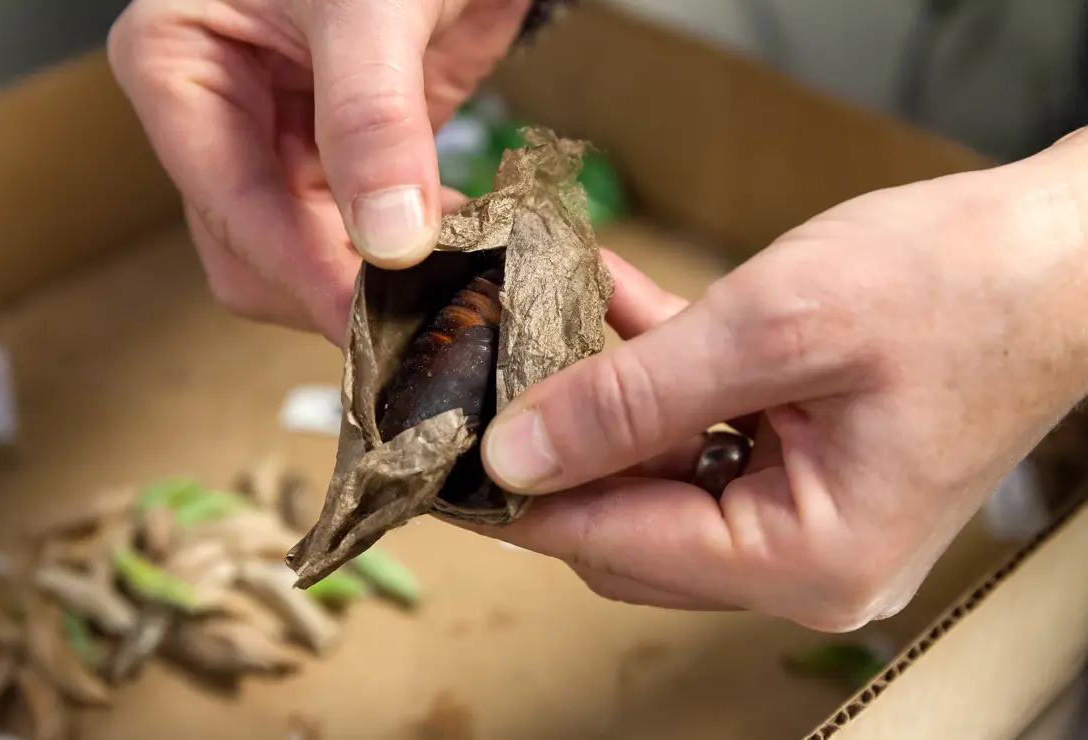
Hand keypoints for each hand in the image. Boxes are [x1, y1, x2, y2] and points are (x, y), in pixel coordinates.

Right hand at [107, 0, 531, 343]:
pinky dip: (423, 256)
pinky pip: (372, 236)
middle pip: (259, 252)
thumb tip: (388, 236)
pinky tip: (474, 262)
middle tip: (421, 322)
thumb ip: (371, 116)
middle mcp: (220, 120)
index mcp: (178, 68)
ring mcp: (284, 145)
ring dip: (385, 286)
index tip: (367, 319)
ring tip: (459, 297)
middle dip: (337, 290)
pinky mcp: (348, 161)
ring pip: (316, 258)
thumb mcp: (366, 6)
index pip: (228, 205)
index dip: (300, 269)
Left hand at [472, 132, 1087, 631]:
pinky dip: (655, 388)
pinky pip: (701, 444)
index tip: (444, 451)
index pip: (615, 545)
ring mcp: (806, 522)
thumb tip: (520, 454)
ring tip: (546, 329)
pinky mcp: (808, 473)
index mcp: (804, 556)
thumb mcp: (774, 327)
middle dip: (558, 449)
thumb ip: (634, 396)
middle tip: (490, 375)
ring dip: (602, 408)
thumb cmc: (955, 286)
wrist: (1060, 255)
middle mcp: (803, 563)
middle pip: (629, 527)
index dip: (521, 496)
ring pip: (657, 483)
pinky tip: (612, 318)